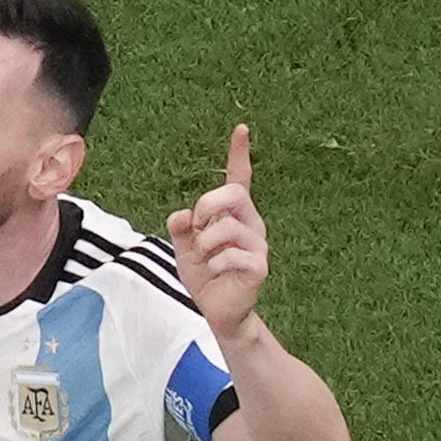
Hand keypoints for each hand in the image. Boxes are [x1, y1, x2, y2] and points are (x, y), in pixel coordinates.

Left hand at [166, 124, 268, 340]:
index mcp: (233, 214)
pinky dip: (214, 265)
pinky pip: (230, 255)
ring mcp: (257, 244)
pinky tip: (217, 273)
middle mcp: (250, 223)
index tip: (241, 129)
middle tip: (197, 228)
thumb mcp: (183, 247)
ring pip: (226, 228)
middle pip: (231, 194)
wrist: (216, 311)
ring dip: (205, 245)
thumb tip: (183, 215)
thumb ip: (180, 227)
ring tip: (206, 259)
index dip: (239, 154)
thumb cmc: (204, 275)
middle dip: (207, 206)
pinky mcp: (259, 265)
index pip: (239, 178)